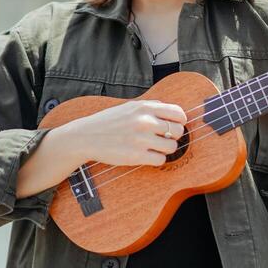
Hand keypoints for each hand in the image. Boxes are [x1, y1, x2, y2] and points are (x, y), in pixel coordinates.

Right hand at [71, 99, 186, 167]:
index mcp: (144, 107)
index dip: (180, 122)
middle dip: (173, 136)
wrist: (86, 136)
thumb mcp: (129, 107)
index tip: (174, 127)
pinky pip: (161, 160)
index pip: (178, 113)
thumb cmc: (108, 122)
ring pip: (171, 147)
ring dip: (165, 149)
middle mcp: (145, 121)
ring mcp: (141, 139)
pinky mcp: (136, 156)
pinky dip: (157, 159)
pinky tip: (148, 155)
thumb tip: (170, 110)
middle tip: (163, 139)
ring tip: (154, 148)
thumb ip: (150, 107)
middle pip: (177, 131)